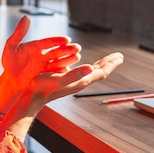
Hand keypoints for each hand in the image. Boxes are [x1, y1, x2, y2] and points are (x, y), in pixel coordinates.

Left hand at [0, 16, 84, 109]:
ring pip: (59, 61)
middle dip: (67, 49)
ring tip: (77, 57)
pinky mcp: (47, 75)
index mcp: (35, 46)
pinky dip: (63, 70)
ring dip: (68, 59)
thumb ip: (18, 33)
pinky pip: (57, 72)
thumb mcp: (11, 47)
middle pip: (57, 51)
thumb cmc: (10, 64)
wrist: (11, 82)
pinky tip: (70, 70)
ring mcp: (46, 65)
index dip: (57, 40)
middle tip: (77, 48)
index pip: (48, 42)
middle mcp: (43, 54)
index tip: (67, 39)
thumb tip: (26, 17)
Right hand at [0, 51, 123, 130]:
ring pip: (92, 72)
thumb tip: (91, 68)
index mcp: (82, 80)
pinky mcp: (68, 80)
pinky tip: (86, 64)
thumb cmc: (45, 86)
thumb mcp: (60, 79)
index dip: (111, 63)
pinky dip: (90, 66)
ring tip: (106, 59)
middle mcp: (81, 81)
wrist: (32, 96)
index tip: (120, 56)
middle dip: (109, 63)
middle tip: (119, 56)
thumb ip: (76, 74)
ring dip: (101, 64)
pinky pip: (84, 72)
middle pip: (100, 72)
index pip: (102, 72)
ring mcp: (75, 81)